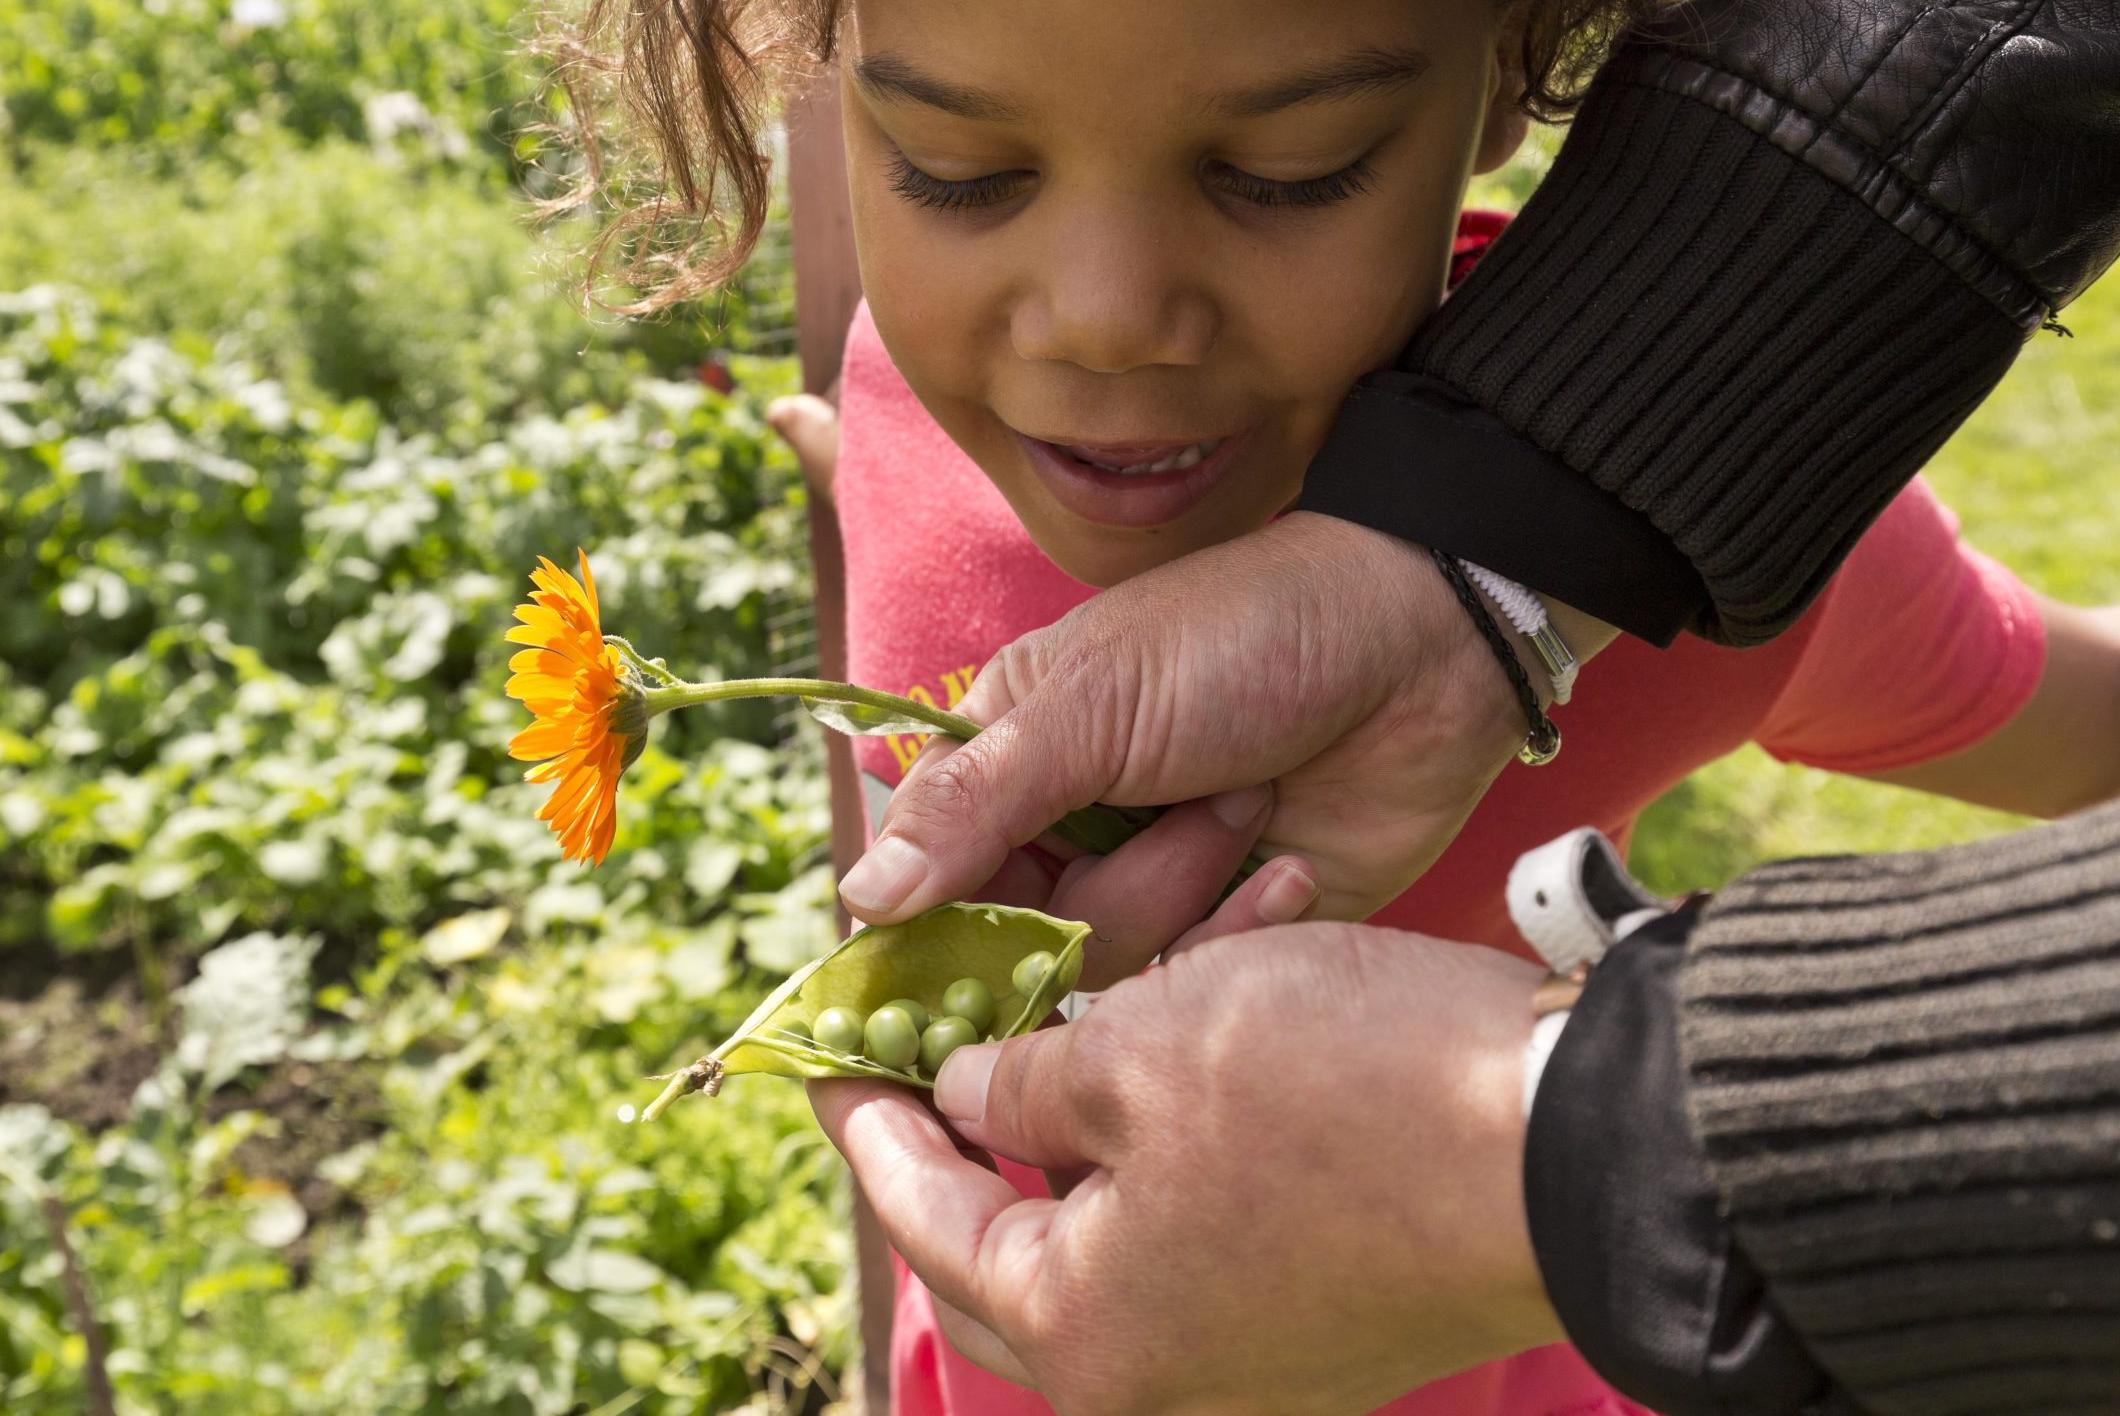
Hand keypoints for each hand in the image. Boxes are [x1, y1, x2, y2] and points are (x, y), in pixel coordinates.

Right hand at [766, 392, 1324, 979]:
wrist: (1423, 648)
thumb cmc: (1245, 635)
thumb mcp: (1092, 702)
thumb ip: (971, 802)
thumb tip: (863, 896)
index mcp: (1006, 758)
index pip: (920, 873)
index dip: (924, 923)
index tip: (934, 965)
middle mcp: (1064, 833)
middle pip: (1010, 940)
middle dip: (1095, 885)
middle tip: (1166, 806)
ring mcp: (1149, 886)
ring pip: (1104, 967)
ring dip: (1180, 884)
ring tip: (1244, 800)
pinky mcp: (1232, 934)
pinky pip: (1193, 986)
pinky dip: (1242, 930)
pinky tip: (1290, 861)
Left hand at [810, 923, 1563, 1415]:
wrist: (1573, 1141)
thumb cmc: (1340, 1091)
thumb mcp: (1143, 1044)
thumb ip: (1024, 1077)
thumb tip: (969, 1091)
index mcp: (1084, 1329)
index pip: (928, 1220)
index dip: (871, 1122)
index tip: (831, 1060)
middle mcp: (1160, 1376)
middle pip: (1003, 1254)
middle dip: (954, 1146)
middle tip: (914, 1059)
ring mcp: (1251, 1359)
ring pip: (1107, 1231)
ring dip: (1076, 1125)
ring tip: (1043, 1027)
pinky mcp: (1324, 1318)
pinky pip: (1198, 1229)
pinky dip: (1168, 1142)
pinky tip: (1168, 1051)